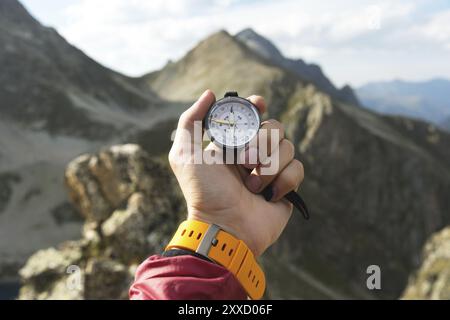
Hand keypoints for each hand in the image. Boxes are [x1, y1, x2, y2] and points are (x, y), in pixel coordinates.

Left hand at [168, 90, 303, 256]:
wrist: (225, 227)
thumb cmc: (203, 193)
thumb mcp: (185, 155)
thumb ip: (190, 122)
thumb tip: (210, 94)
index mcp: (233, 143)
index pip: (252, 114)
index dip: (257, 106)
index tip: (259, 105)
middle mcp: (253, 153)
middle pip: (274, 127)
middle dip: (260, 144)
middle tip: (243, 163)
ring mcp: (271, 169)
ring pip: (288, 147)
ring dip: (268, 167)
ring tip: (251, 186)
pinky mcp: (286, 186)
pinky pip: (298, 168)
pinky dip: (284, 180)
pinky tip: (269, 195)